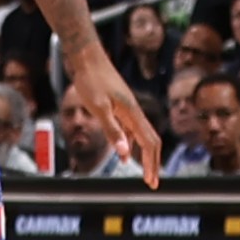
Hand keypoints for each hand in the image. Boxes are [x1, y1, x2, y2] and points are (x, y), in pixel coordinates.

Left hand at [65, 50, 162, 187]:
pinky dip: (131, 144)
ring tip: (143, 172)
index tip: (151, 182)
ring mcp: (127, 109)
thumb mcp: (99, 108)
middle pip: (151, 140)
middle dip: (153, 162)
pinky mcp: (119, 107)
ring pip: (141, 135)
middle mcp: (134, 111)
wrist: (86, 57)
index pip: (149, 142)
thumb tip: (125, 153)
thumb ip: (112, 130)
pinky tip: (124, 154)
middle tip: (152, 182)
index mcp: (132, 113)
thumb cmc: (91, 80)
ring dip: (143, 155)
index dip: (152, 163)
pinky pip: (130, 130)